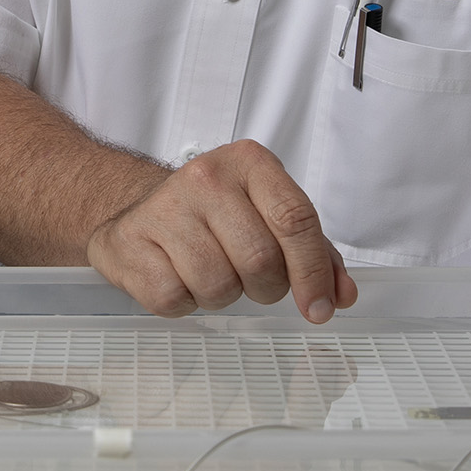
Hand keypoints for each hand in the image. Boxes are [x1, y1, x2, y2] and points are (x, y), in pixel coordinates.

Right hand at [86, 140, 358, 323]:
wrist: (137, 207)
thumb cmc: (214, 215)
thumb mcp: (267, 215)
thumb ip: (313, 251)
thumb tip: (341, 294)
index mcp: (249, 163)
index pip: (296, 219)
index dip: (313, 271)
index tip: (320, 308)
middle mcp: (206, 177)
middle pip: (260, 260)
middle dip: (265, 288)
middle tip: (253, 281)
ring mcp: (163, 208)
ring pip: (218, 285)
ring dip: (223, 296)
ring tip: (211, 273)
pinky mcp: (130, 242)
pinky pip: (175, 299)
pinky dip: (185, 304)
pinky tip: (179, 278)